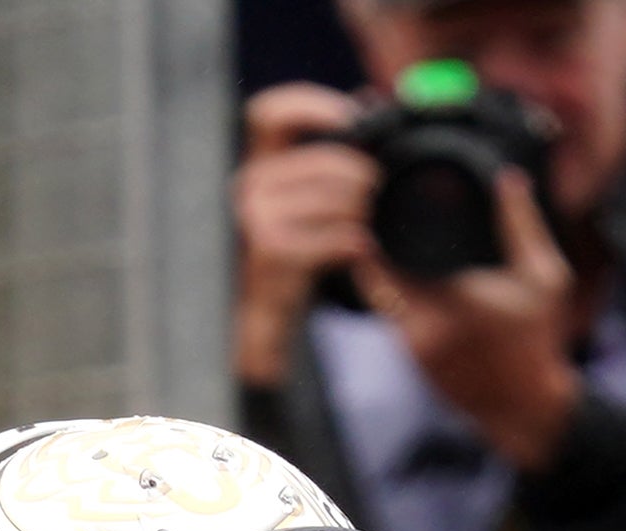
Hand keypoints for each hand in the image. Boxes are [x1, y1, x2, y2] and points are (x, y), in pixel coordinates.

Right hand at [233, 85, 379, 382]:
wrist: (251, 333)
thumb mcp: (293, 209)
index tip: (349, 116)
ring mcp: (256, 221)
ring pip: (335, 199)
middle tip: (377, 194)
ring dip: (363, 214)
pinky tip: (362, 252)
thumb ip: (321, 161)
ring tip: (369, 229)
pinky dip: (356, 243)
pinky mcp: (273, 254)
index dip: (310, 105)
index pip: (269, 113)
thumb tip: (365, 101)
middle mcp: (247, 189)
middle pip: (324, 162)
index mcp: (252, 171)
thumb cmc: (281, 267)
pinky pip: (335, 236)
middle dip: (362, 176)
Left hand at [356, 169, 583, 471]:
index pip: (386, 256)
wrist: (525, 408)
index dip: (375, 222)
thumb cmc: (538, 343)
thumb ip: (522, 226)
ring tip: (385, 226)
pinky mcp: (410, 356)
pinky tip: (403, 262)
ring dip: (378, 262)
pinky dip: (391, 287)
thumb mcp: (543, 278)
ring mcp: (410, 344)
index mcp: (450, 302)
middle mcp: (420, 326)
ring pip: (376, 292)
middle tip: (374, 204)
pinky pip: (388, 310)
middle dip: (372, 237)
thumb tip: (507, 177)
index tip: (376, 195)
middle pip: (371, 271)